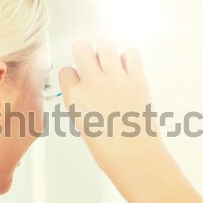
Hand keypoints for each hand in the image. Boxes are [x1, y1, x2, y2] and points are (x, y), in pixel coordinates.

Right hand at [58, 39, 164, 174]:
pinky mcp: (137, 79)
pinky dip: (129, 57)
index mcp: (75, 98)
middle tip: (92, 61)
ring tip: (111, 62)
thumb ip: (83, 104)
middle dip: (85, 52)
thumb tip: (89, 94)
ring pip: (105, 43)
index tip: (79, 79)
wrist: (135, 158)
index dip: (73, 75)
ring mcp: (115, 79)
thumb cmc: (110, 152)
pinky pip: (131, 53)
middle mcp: (92, 83)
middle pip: (81, 47)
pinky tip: (128, 69)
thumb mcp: (84, 127)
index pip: (66, 71)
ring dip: (107, 50)